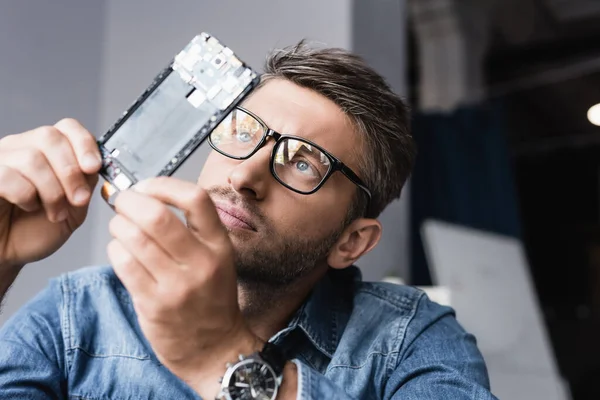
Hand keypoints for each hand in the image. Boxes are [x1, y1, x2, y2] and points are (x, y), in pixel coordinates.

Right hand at [0, 119, 100, 270]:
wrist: (8, 254)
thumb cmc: (36, 229)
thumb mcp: (73, 208)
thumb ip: (85, 184)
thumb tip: (95, 166)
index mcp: (46, 150)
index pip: (67, 127)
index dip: (84, 144)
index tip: (93, 167)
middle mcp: (21, 148)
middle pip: (50, 137)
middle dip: (71, 171)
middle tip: (78, 199)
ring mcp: (1, 160)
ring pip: (32, 158)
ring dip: (52, 191)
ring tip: (55, 212)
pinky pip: (8, 175)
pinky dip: (26, 195)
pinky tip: (29, 207)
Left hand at [107, 177, 260, 397]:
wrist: (214, 347)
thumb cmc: (211, 299)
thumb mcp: (218, 258)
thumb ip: (192, 229)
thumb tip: (149, 196)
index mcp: (219, 245)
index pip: (195, 199)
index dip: (164, 185)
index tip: (147, 187)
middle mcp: (201, 263)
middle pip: (157, 216)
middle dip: (130, 201)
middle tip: (123, 202)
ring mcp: (177, 285)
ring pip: (134, 238)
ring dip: (118, 225)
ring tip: (121, 227)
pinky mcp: (154, 304)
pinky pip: (123, 264)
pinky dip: (115, 250)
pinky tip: (121, 251)